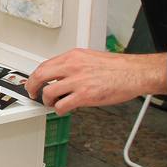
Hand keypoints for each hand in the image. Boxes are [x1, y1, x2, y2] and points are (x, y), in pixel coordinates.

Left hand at [28, 49, 166, 114]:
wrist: (134, 73)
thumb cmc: (117, 67)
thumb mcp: (90, 58)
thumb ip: (73, 65)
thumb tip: (60, 75)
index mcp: (73, 56)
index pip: (44, 65)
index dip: (35, 76)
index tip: (33, 82)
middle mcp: (73, 66)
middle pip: (40, 76)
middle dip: (32, 88)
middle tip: (33, 94)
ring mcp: (78, 81)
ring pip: (48, 93)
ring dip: (47, 101)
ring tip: (52, 104)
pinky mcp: (84, 96)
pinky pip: (62, 106)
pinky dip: (59, 110)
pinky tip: (64, 109)